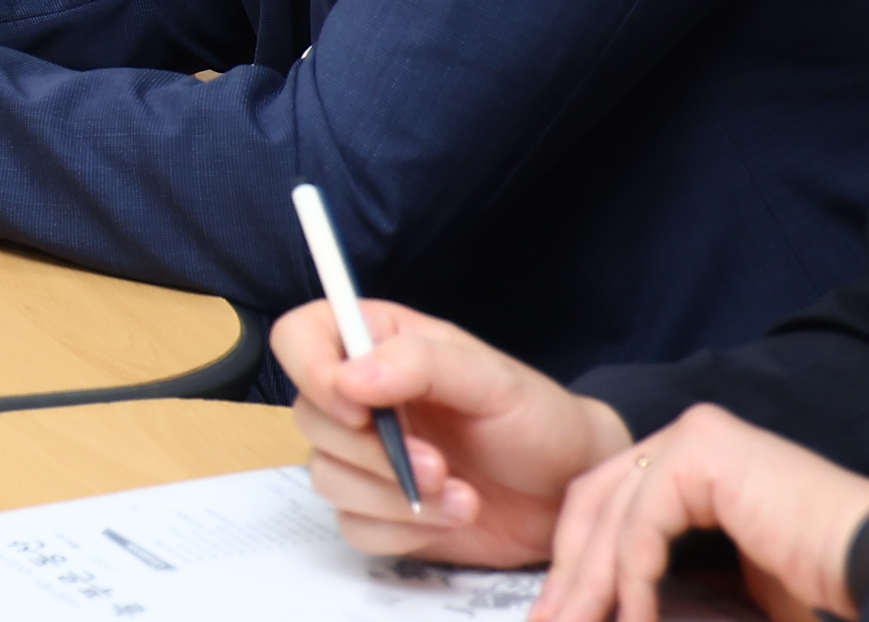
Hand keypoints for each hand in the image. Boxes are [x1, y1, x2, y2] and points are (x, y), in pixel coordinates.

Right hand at [274, 295, 625, 567]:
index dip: (311, 370)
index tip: (357, 407)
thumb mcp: (491, 379)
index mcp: (378, 342)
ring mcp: (366, 457)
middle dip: (372, 452)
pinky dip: (403, 530)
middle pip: (309, 417)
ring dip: (394, 496)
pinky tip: (453, 515)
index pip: (300, 337)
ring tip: (461, 494)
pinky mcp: (379, 510)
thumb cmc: (537, 421)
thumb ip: (420, 363)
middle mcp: (361, 397)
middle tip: (436, 464)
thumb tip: (347, 378)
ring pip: (327, 477)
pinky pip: (355, 526)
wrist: (568, 494)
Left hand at [533, 406, 868, 621]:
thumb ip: (671, 581)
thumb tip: (611, 610)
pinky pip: (643, 523)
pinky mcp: (704, 452)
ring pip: (614, 515)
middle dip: (569, 573)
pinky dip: (631, 578)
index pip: (607, 503)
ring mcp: (695, 436)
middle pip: (597, 503)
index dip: (577, 563)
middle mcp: (687, 435)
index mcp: (690, 458)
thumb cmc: (817, 584)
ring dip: (590, 583)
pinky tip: (632, 620)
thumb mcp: (725, 581)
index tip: (557, 616)